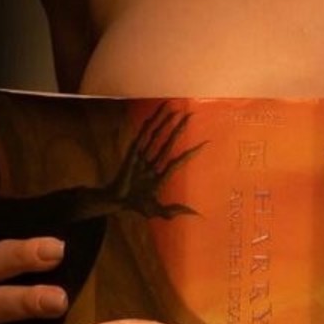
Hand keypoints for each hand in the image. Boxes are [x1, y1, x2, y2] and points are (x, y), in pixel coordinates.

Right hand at [105, 104, 202, 218]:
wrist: (117, 202)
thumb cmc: (136, 204)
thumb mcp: (157, 210)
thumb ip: (173, 211)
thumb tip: (195, 214)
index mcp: (162, 174)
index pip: (180, 160)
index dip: (192, 153)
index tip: (206, 143)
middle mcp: (155, 162)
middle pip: (170, 142)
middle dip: (179, 129)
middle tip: (190, 115)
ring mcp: (144, 156)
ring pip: (157, 136)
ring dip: (164, 122)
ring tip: (173, 108)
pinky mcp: (133, 153)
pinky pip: (141, 138)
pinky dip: (147, 127)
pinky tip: (153, 117)